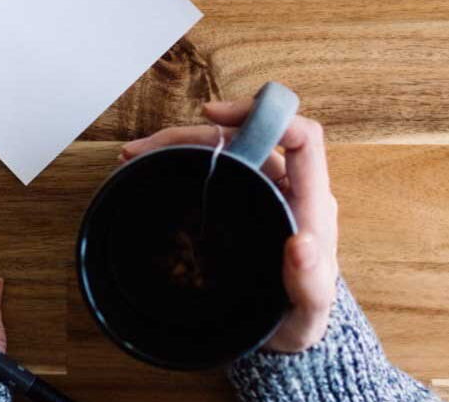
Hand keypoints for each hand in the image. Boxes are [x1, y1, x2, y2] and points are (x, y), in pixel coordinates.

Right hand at [120, 101, 338, 352]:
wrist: (280, 333)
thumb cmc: (297, 321)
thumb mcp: (306, 315)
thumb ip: (310, 284)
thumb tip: (303, 245)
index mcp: (311, 205)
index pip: (301, 138)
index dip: (265, 115)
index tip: (214, 115)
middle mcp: (288, 189)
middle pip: (248, 136)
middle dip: (196, 132)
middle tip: (147, 148)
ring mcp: (263, 192)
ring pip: (226, 148)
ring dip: (179, 143)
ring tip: (136, 154)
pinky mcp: (241, 201)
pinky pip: (214, 168)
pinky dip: (180, 161)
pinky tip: (151, 166)